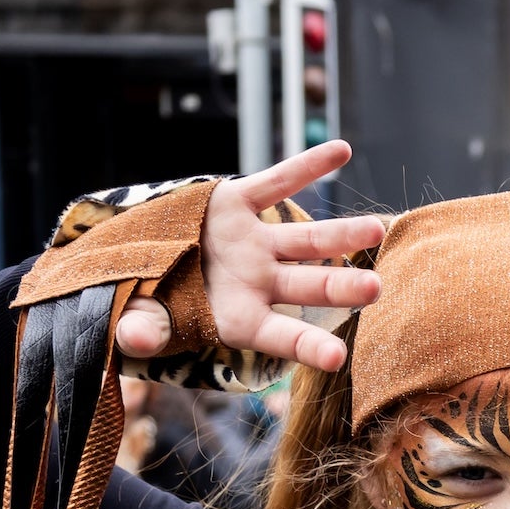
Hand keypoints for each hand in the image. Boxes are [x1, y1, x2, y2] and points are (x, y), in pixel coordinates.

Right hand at [113, 141, 384, 373]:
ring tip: (376, 229)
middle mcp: (259, 283)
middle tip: (375, 288)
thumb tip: (133, 337)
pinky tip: (343, 151)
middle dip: (342, 288)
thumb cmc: (147, 305)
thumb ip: (144, 330)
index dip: (309, 348)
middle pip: (309, 287)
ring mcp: (254, 244)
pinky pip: (279, 181)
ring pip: (307, 241)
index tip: (338, 358)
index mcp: (242, 319)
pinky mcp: (240, 204)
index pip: (283, 337)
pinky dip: (308, 166)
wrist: (137, 265)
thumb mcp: (141, 321)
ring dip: (342, 235)